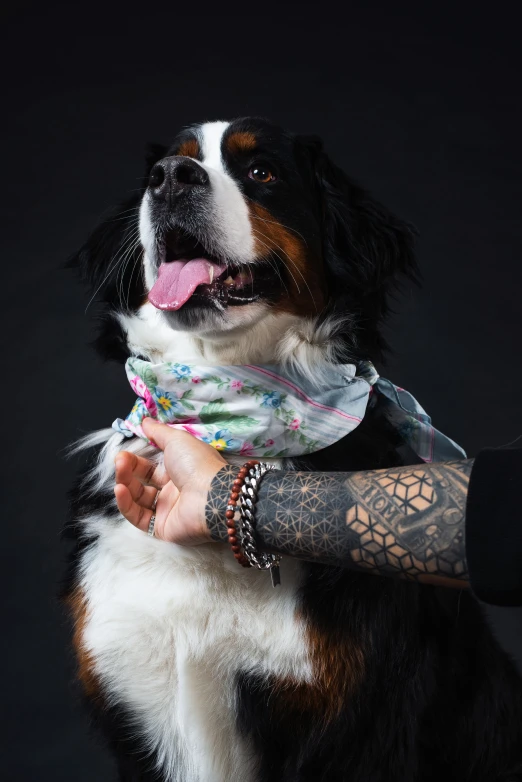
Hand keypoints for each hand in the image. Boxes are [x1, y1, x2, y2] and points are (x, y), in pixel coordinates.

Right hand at [114, 418, 226, 544]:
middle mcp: (173, 490)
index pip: (150, 467)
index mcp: (179, 470)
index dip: (135, 460)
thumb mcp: (177, 440)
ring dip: (125, 485)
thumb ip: (159, 432)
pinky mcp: (162, 528)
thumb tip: (145, 421)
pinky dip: (126, 504)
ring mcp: (168, 510)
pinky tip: (120, 490)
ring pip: (137, 499)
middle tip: (120, 461)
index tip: (123, 453)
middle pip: (141, 482)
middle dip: (127, 471)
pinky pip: (138, 517)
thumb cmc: (197, 464)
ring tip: (120, 476)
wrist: (212, 496)